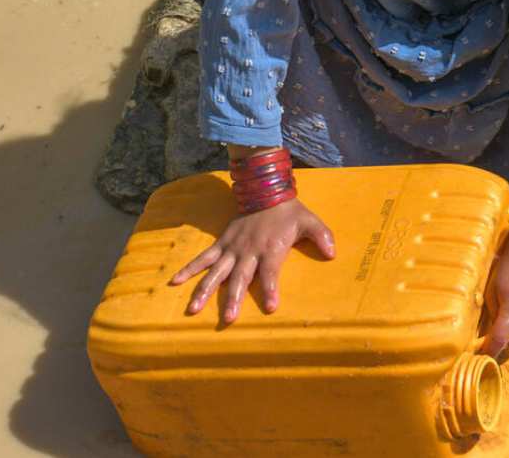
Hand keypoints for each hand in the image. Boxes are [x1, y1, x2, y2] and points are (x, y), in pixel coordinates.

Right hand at [169, 198, 334, 322]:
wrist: (266, 191)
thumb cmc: (289, 212)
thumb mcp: (309, 221)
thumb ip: (322, 236)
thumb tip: (333, 253)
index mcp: (270, 248)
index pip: (270, 272)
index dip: (271, 289)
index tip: (271, 307)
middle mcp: (249, 251)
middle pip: (239, 278)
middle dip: (233, 298)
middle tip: (228, 318)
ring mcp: (232, 248)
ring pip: (216, 272)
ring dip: (205, 290)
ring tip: (194, 309)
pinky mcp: (222, 243)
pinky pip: (204, 257)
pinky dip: (189, 268)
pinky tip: (175, 281)